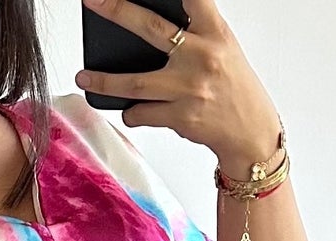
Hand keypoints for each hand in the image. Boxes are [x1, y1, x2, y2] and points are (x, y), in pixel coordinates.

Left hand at [77, 0, 282, 176]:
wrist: (250, 133)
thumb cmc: (233, 87)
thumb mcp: (223, 48)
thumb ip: (195, 32)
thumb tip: (148, 25)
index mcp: (215, 33)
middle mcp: (201, 57)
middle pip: (151, 28)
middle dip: (118, 12)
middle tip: (93, 2)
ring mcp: (189, 89)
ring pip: (135, 83)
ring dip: (104, 81)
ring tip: (84, 77)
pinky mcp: (180, 117)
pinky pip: (142, 113)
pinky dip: (132, 112)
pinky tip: (131, 110)